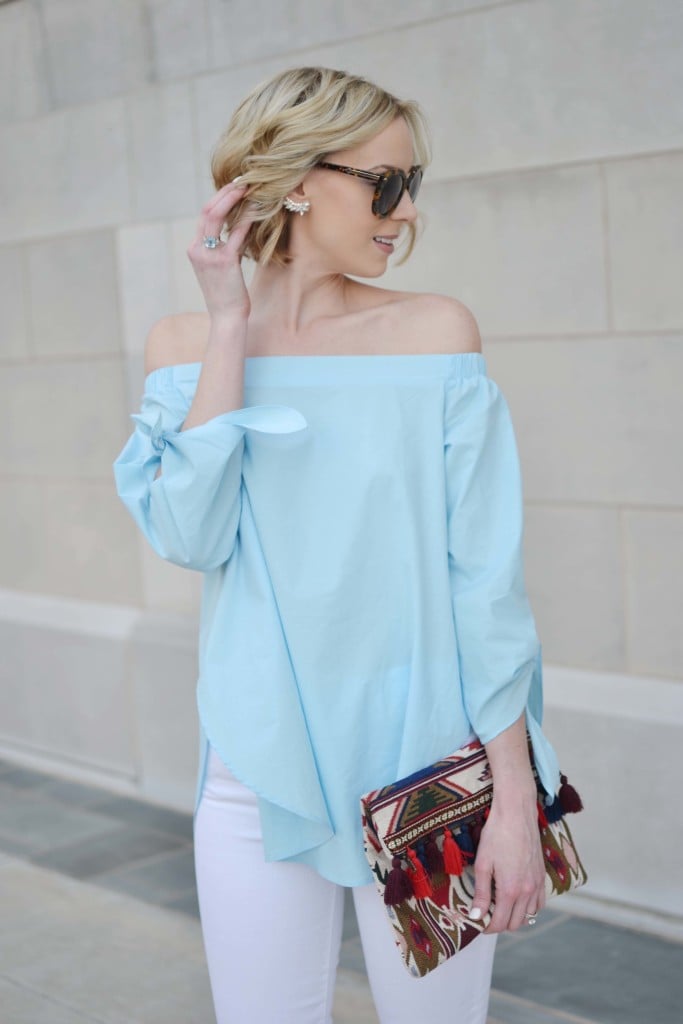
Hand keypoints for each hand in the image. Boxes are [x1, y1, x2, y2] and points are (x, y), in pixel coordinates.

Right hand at [186, 181, 256, 321]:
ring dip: (232, 199)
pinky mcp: (223, 261)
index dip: (219, 200)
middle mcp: (197, 250)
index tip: (234, 188)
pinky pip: (235, 233)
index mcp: (195, 250)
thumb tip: (240, 229)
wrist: (227, 318)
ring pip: (215, 216)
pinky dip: (246, 219)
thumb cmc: (228, 296)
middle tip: (241, 181)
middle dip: (224, 193)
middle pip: (206, 210)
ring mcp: (208, 255)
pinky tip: (257, 210)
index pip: (204, 217)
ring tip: (248, 188)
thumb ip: (225, 249)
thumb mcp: (221, 269)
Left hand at [468, 794, 545, 932]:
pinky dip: (529, 908)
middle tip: (486, 914)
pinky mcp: (542, 875)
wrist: (517, 813)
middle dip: (499, 924)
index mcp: (510, 890)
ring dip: (514, 917)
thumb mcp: (483, 864)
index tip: (478, 923)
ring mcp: (537, 884)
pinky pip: (539, 902)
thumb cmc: (496, 835)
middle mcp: (527, 891)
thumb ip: (481, 893)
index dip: (487, 928)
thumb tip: (476, 917)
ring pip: (529, 915)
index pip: (500, 922)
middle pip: (515, 923)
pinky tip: (517, 899)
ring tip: (500, 907)